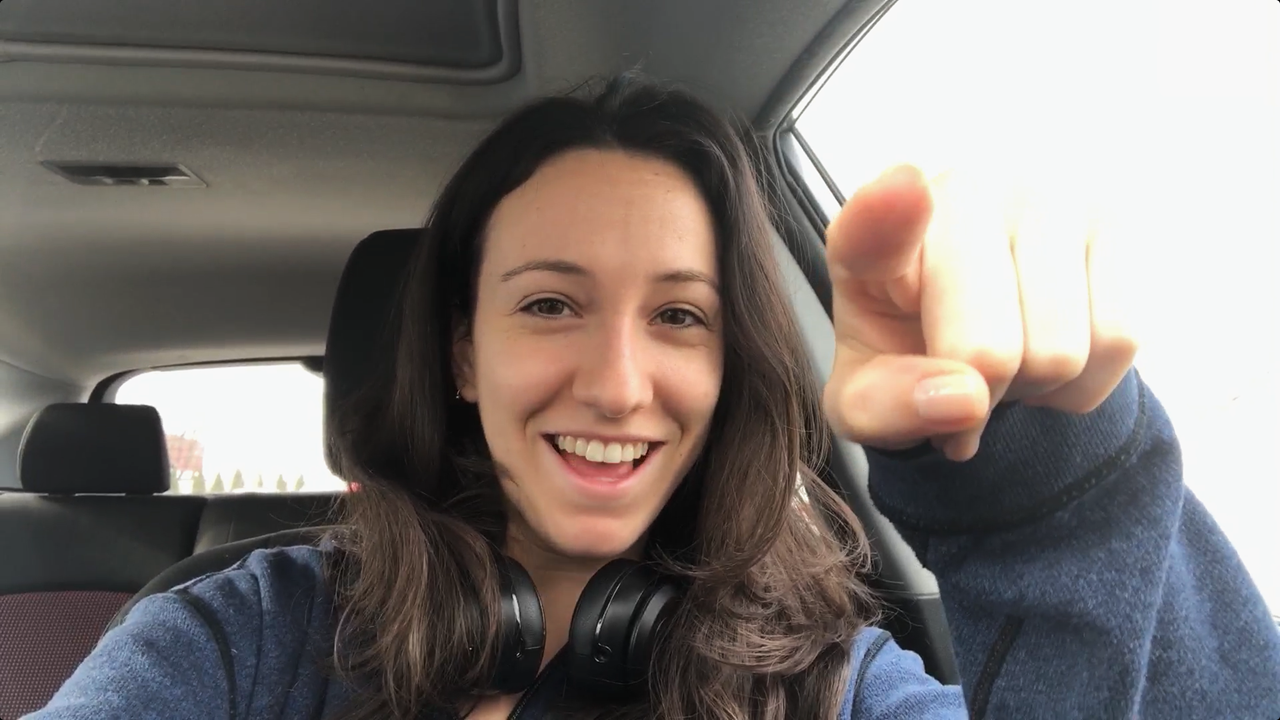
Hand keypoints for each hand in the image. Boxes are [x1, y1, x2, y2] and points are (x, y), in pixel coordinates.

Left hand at [822, 164, 1138, 460]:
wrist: (969, 334)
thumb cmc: (905, 352)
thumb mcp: (869, 400)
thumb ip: (888, 406)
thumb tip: (967, 397)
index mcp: (869, 239)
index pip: (874, 224)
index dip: (886, 211)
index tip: (902, 189)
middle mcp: (959, 193)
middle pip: (989, 352)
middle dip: (981, 397)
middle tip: (960, 377)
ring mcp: (1041, 194)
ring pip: (1060, 354)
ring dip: (1036, 388)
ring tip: (1004, 357)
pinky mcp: (1109, 215)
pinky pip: (1117, 340)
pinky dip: (1083, 380)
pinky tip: (1048, 347)